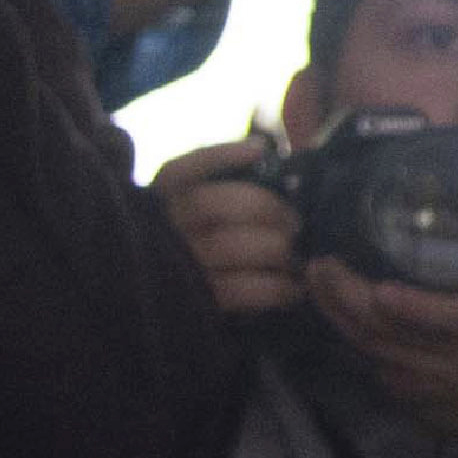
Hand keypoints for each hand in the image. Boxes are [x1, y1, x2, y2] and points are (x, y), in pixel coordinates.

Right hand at [154, 133, 304, 316]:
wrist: (176, 306)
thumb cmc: (209, 242)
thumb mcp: (205, 207)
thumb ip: (232, 184)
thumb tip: (268, 157)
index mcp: (162, 200)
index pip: (181, 170)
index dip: (219, 155)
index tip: (259, 151)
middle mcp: (165, 230)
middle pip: (212, 204)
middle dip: (266, 208)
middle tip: (295, 223)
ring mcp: (180, 266)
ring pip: (229, 246)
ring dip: (276, 248)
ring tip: (295, 256)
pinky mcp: (199, 301)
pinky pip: (241, 291)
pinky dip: (275, 288)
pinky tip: (292, 288)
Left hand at [304, 224, 457, 456]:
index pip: (447, 319)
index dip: (413, 307)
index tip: (382, 289)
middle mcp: (456, 356)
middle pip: (389, 333)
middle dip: (348, 300)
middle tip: (322, 264)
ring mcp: (429, 380)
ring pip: (371, 350)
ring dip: (337, 316)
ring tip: (317, 280)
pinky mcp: (409, 395)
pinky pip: (369, 365)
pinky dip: (347, 339)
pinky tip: (333, 312)